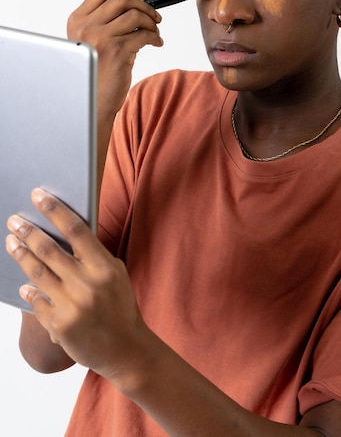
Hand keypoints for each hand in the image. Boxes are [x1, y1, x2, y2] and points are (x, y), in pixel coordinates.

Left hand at [5, 188, 148, 385]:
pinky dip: (29, 290)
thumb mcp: (115, 275)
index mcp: (105, 267)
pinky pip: (37, 300)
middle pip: (50, 249)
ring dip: (20, 254)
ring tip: (11, 242)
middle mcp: (88, 284)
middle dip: (28, 231)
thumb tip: (63, 233)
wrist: (125, 349)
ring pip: (37, 272)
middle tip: (13, 221)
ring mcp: (72, 305)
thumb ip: (93, 256)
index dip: (55, 210)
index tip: (38, 195)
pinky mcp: (59, 325)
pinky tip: (24, 284)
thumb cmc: (119, 306)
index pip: (76, 230)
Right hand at [67, 0, 162, 118]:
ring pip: (134, 15)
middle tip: (154, 17)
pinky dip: (155, 37)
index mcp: (78, 20)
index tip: (141, 0)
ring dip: (151, 22)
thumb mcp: (91, 40)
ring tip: (155, 32)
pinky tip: (157, 43)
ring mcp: (101, 38)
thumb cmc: (96, 71)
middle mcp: (86, 26)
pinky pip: (143, 35)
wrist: (93, 99)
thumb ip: (104, 20)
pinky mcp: (117, 52)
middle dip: (143, 5)